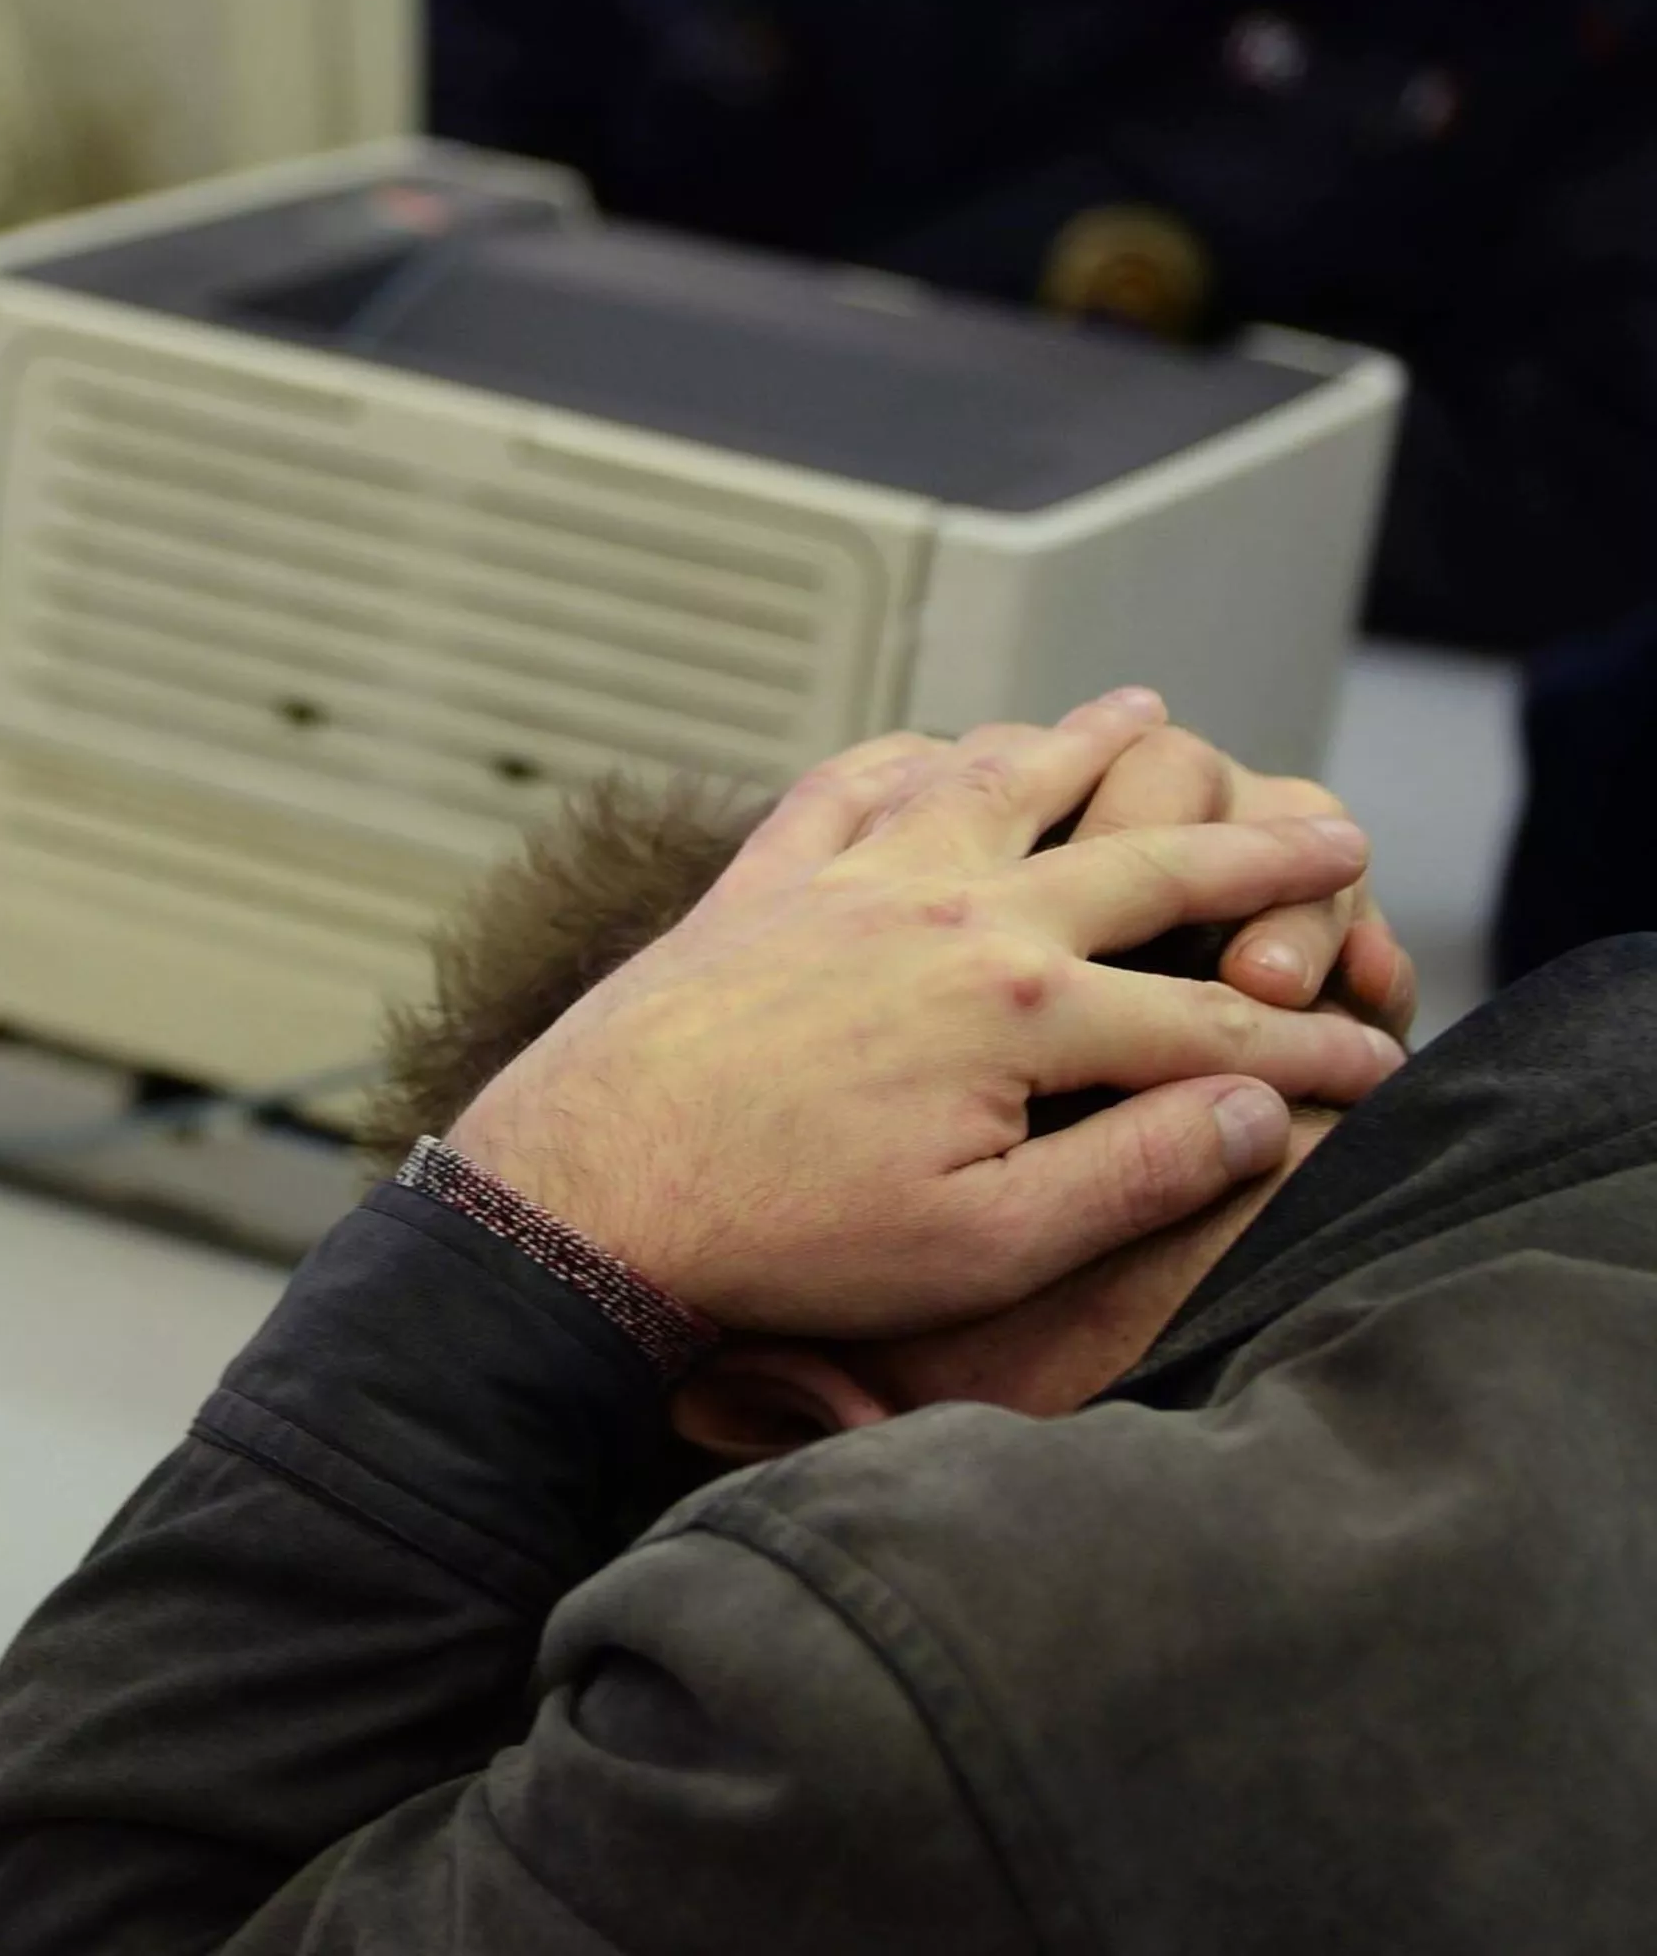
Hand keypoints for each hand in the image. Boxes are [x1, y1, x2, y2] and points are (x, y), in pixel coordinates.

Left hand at [449, 692, 1405, 1337]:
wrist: (584, 1192)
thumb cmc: (783, 1239)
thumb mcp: (982, 1246)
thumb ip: (1132, 1171)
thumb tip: (1256, 1115)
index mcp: (1023, 1009)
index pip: (1210, 1023)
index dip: (1308, 1051)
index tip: (1376, 1064)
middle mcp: (956, 912)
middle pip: (1146, 863)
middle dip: (1258, 855)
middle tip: (1337, 832)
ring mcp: (858, 877)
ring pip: (1005, 780)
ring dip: (1092, 745)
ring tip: (1155, 713)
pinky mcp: (771, 877)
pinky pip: (855, 779)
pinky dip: (913, 750)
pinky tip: (939, 745)